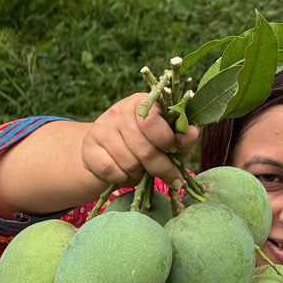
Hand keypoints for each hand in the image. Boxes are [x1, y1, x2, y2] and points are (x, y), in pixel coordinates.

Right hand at [82, 93, 199, 188]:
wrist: (108, 151)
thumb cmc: (146, 144)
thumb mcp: (167, 140)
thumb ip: (181, 138)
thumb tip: (192, 132)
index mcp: (142, 104)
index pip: (152, 121)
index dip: (166, 140)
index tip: (172, 150)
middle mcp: (119, 111)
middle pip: (144, 149)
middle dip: (162, 168)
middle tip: (172, 177)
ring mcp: (102, 128)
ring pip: (129, 163)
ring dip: (141, 174)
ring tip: (143, 170)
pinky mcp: (90, 147)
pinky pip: (112, 171)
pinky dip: (123, 178)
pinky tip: (126, 173)